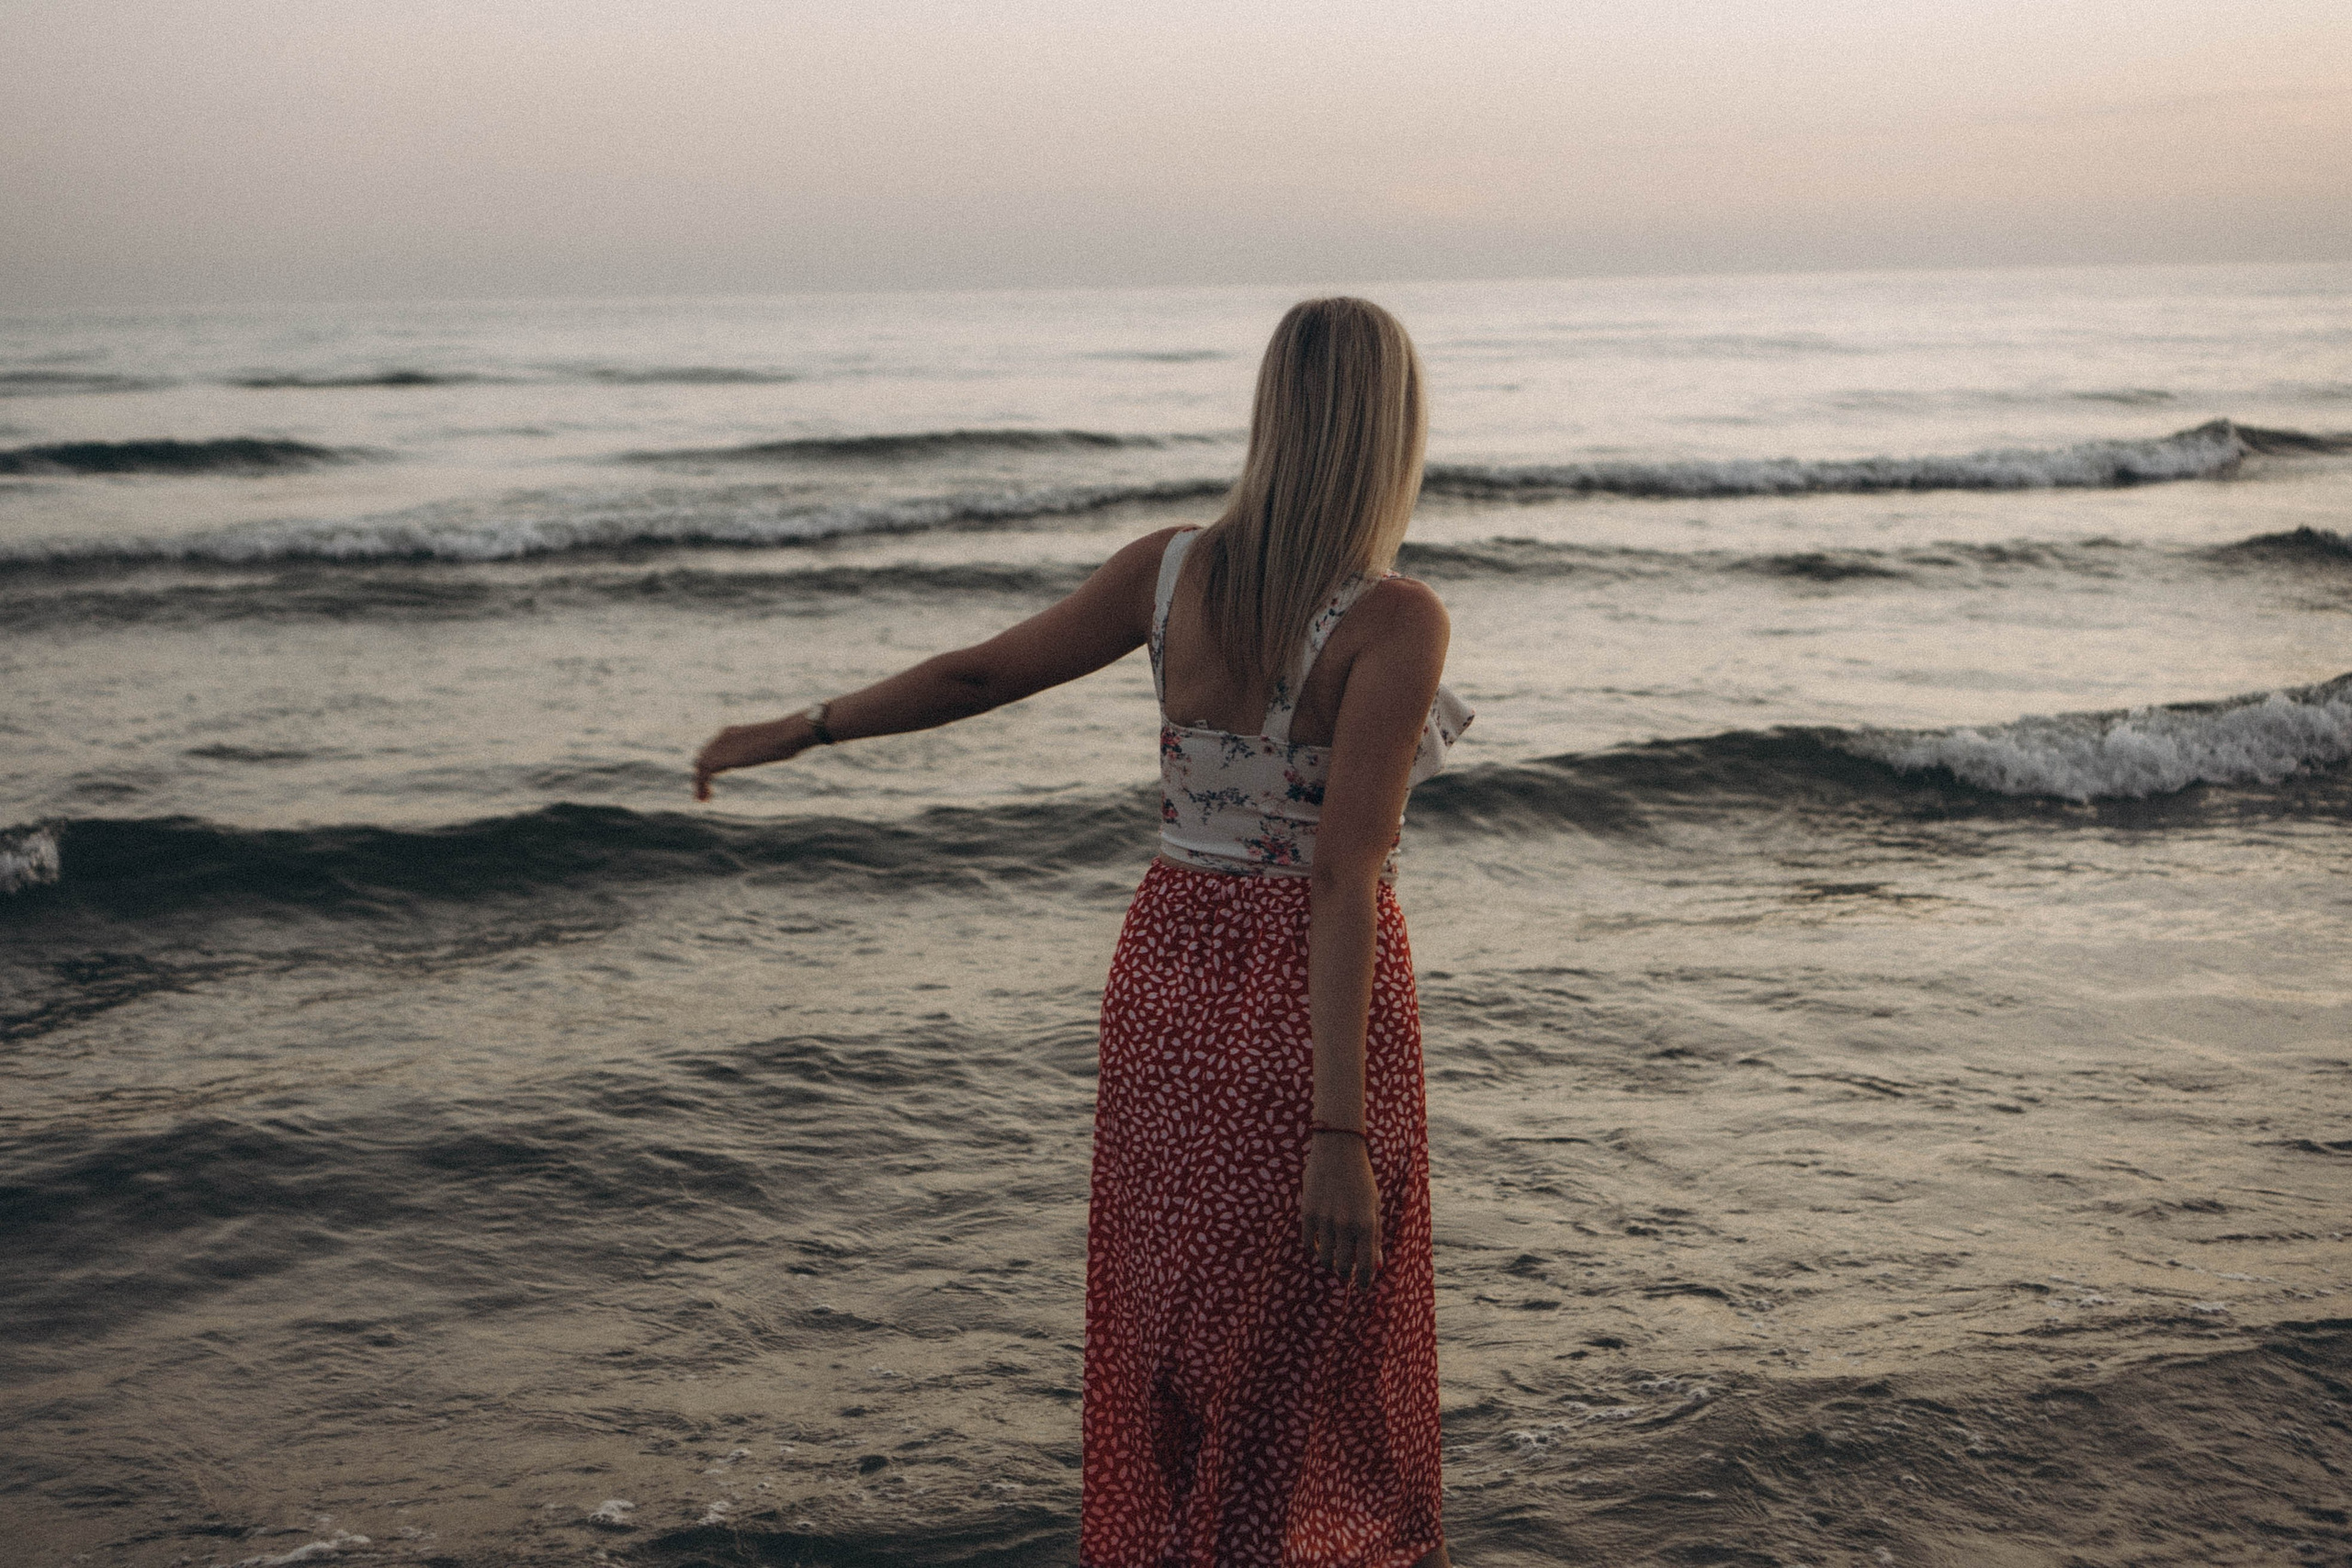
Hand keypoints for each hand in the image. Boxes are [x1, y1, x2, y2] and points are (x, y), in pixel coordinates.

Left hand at [692, 718, 805, 800]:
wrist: (785, 735)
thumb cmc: (788, 738)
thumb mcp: (773, 742)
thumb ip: (767, 747)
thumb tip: (784, 751)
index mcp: (732, 732)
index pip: (712, 748)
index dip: (711, 764)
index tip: (715, 777)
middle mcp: (721, 737)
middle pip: (703, 756)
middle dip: (702, 774)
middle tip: (706, 792)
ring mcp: (720, 747)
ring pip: (700, 766)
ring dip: (699, 783)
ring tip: (704, 798)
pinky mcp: (723, 759)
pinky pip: (704, 774)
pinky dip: (701, 786)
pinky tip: (706, 798)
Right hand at [1301, 1132, 1381, 1288]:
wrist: (1338, 1150)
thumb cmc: (1361, 1179)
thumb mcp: (1374, 1207)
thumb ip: (1375, 1237)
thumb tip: (1377, 1267)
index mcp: (1366, 1224)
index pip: (1364, 1265)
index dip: (1364, 1281)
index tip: (1362, 1288)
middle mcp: (1345, 1225)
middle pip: (1342, 1265)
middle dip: (1345, 1273)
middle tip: (1346, 1273)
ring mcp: (1325, 1219)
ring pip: (1324, 1257)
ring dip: (1329, 1263)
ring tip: (1333, 1261)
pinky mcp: (1307, 1213)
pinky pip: (1308, 1243)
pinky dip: (1314, 1249)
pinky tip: (1319, 1246)